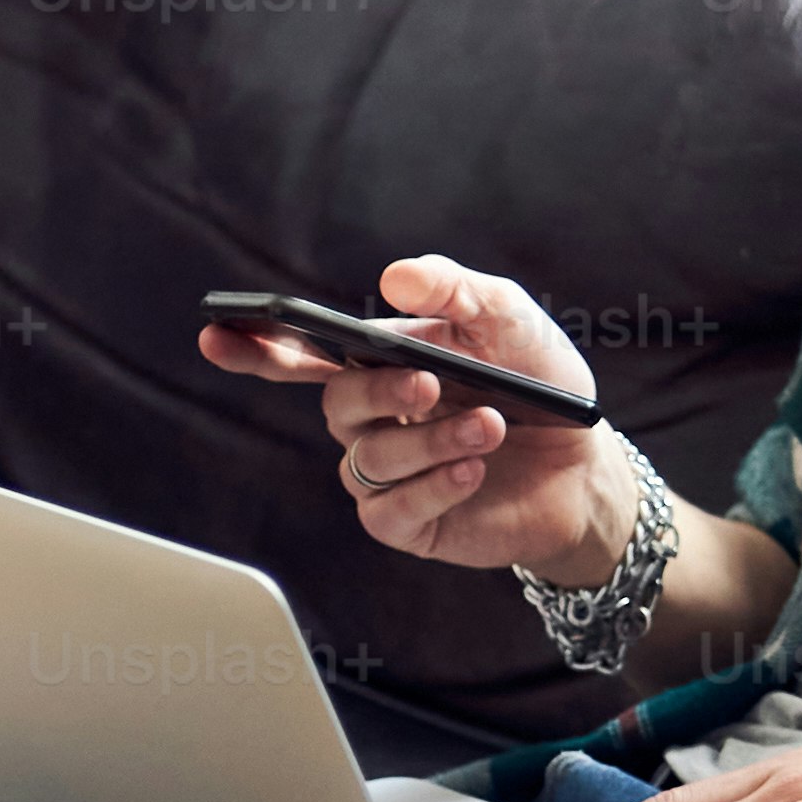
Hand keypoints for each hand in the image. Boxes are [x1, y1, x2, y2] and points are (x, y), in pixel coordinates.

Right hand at [192, 253, 624, 579]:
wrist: (585, 465)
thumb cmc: (541, 386)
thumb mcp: (511, 323)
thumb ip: (459, 292)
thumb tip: (396, 276)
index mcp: (380, 363)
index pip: (300, 355)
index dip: (254, 347)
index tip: (217, 331)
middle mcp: (371, 419)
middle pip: (337, 405)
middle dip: (380, 392)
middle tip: (430, 383)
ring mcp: (385, 474)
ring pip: (366, 460)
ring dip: (427, 442)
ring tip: (489, 426)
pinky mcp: (408, 525)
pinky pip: (389, 511)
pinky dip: (431, 487)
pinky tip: (472, 472)